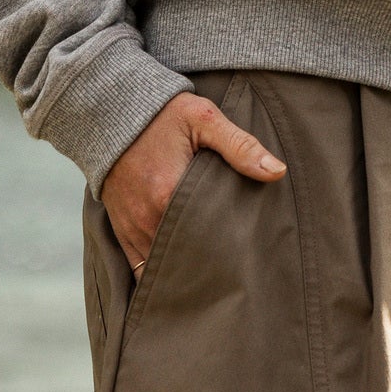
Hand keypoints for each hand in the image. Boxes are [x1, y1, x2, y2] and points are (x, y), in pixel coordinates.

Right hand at [100, 90, 285, 272]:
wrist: (112, 110)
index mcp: (169, 194)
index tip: (250, 256)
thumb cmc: (163, 114)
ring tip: (214, 280)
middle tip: (237, 273)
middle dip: (210, 267)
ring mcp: (132, 228)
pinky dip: (158, 277)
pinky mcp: (121, 230)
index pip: (207, 238)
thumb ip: (240, 146)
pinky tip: (181, 281)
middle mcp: (147, 218)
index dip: (229, 250)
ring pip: (163, 269)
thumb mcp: (204, 119)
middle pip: (186, 257)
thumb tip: (278, 171)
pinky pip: (138, 269)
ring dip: (185, 273)